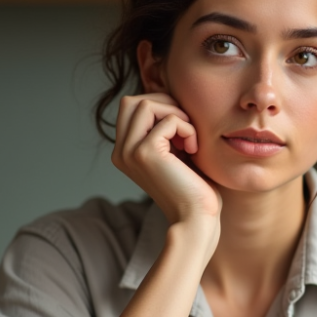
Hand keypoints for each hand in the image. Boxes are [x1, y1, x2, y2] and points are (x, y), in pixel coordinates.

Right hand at [111, 93, 221, 227]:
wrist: (195, 218)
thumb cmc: (193, 187)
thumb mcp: (174, 152)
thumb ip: (165, 129)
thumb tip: (167, 97)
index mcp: (124, 152)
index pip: (131, 107)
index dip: (159, 106)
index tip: (181, 127)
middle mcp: (121, 152)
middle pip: (132, 101)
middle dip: (164, 104)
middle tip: (185, 127)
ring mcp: (130, 152)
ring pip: (146, 103)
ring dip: (175, 113)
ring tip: (189, 137)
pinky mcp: (145, 153)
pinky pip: (169, 119)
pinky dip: (187, 128)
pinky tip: (193, 148)